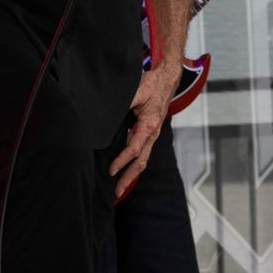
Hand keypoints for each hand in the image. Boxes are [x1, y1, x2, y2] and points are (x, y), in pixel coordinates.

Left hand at [109, 59, 177, 198]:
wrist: (167, 79)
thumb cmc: (152, 84)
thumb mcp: (136, 90)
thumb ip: (122, 103)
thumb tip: (105, 115)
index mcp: (149, 125)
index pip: (134, 149)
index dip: (122, 161)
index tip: (111, 170)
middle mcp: (153, 133)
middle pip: (141, 162)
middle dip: (129, 178)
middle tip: (116, 193)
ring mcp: (152, 134)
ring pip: (143, 159)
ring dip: (132, 174)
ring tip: (120, 188)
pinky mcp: (150, 133)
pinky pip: (142, 152)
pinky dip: (134, 164)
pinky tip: (125, 170)